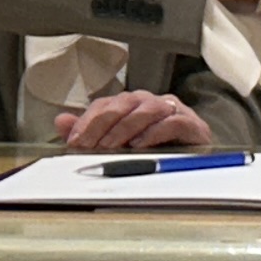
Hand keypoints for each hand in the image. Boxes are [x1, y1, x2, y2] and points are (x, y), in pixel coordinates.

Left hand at [58, 90, 215, 151]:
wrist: (199, 158)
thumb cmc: (157, 149)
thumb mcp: (118, 143)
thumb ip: (90, 131)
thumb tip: (60, 121)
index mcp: (132, 104)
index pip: (106, 104)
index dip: (88, 120)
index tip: (75, 140)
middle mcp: (150, 102)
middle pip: (124, 103)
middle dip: (103, 124)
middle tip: (90, 144)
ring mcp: (172, 110)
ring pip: (146, 109)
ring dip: (125, 127)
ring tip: (112, 146)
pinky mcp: (192, 124)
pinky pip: (172, 121)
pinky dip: (155, 132)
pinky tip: (141, 144)